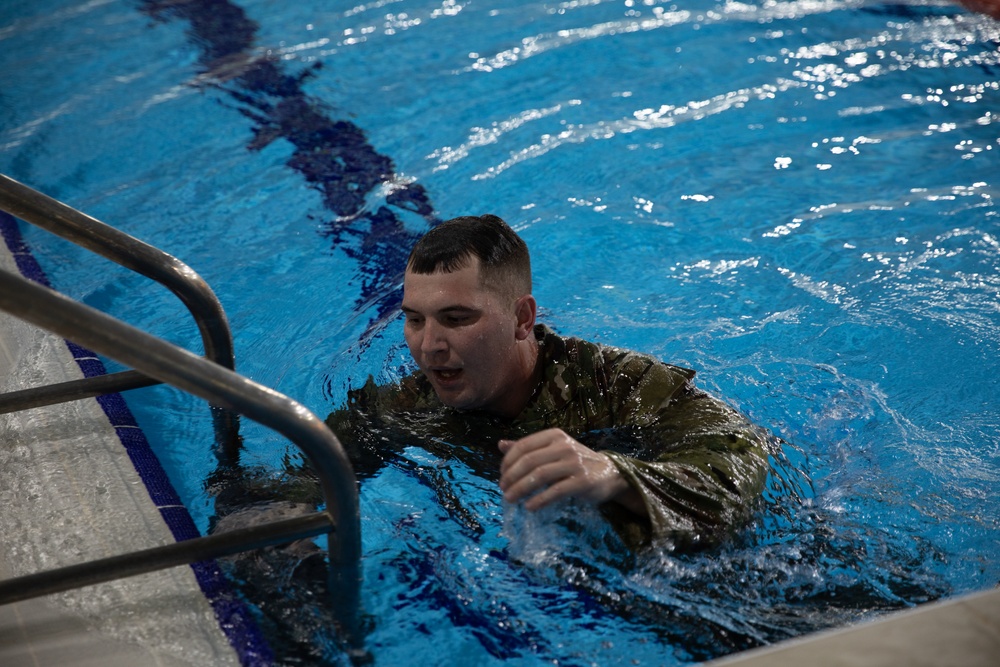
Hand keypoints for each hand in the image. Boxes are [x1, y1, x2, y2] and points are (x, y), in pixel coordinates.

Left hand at [498, 428, 643, 513]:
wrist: (610, 473)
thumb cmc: (576, 462)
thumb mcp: (553, 449)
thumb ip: (528, 447)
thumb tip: (500, 444)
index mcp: (554, 436)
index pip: (524, 446)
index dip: (508, 462)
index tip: (502, 475)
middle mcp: (564, 446)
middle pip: (529, 461)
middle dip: (511, 477)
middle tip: (503, 490)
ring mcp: (574, 463)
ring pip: (539, 475)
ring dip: (520, 489)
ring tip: (510, 499)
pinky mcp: (582, 481)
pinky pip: (555, 491)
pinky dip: (539, 500)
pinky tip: (529, 507)